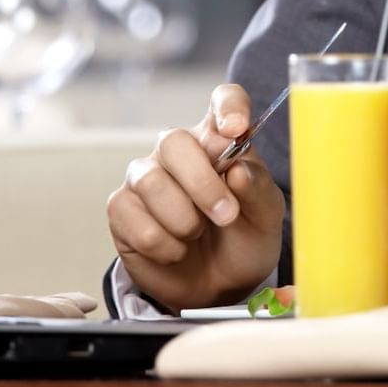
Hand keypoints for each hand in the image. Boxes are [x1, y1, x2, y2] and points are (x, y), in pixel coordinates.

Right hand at [105, 84, 284, 311]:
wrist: (219, 286)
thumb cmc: (244, 239)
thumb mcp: (266, 217)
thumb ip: (258, 188)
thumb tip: (237, 169)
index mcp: (218, 140)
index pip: (222, 100)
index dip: (228, 106)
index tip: (236, 128)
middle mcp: (178, 151)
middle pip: (173, 141)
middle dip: (202, 184)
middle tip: (226, 215)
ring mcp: (145, 177)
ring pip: (152, 183)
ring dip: (184, 221)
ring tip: (197, 235)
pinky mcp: (122, 209)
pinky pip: (135, 219)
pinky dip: (164, 245)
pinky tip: (176, 250)